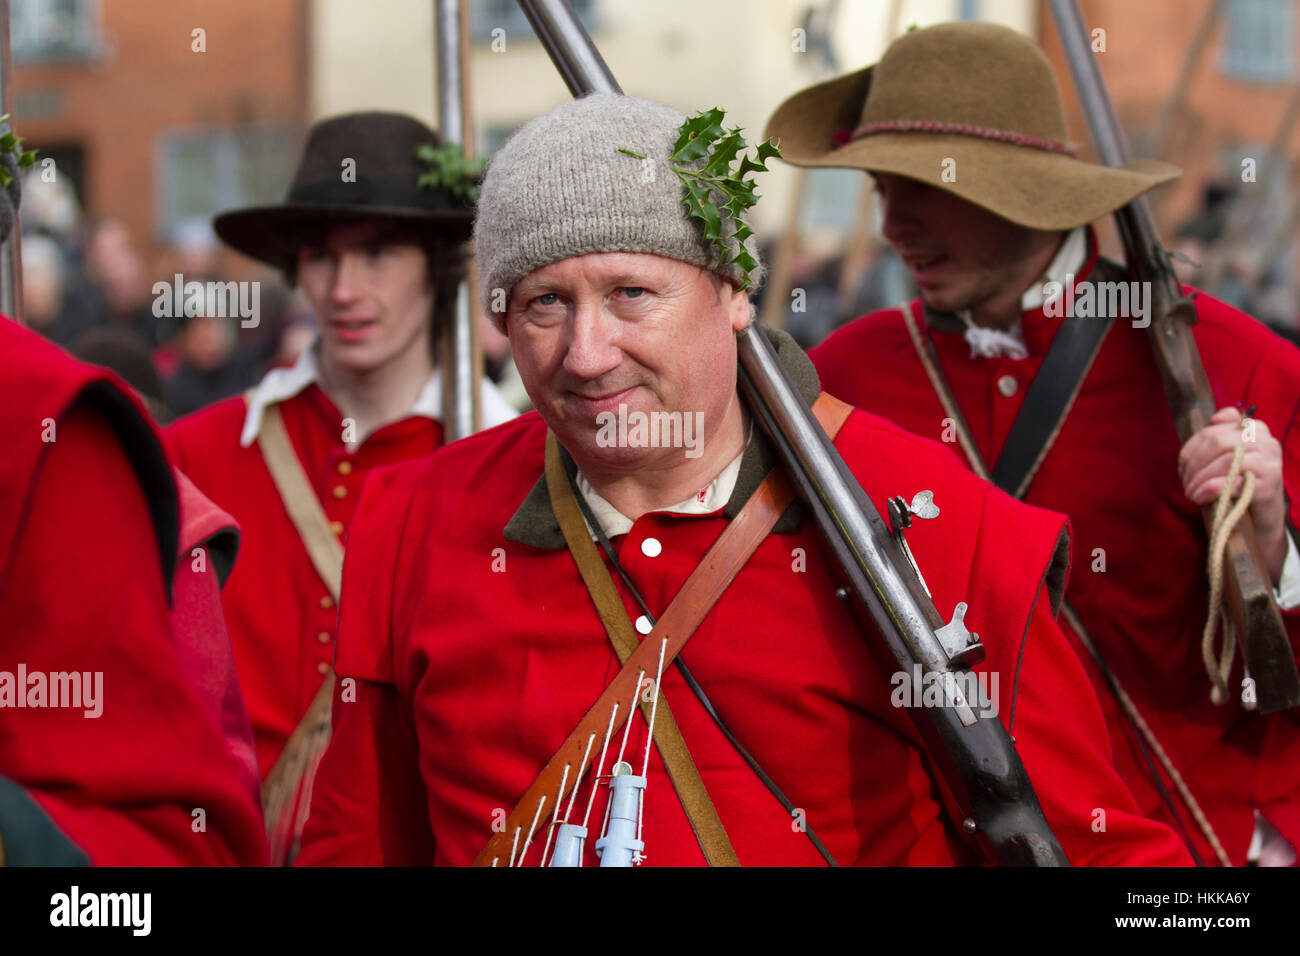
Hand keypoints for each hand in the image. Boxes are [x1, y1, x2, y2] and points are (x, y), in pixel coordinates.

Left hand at [1178, 406, 1286, 582]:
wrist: (1260, 517)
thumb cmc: (1237, 484)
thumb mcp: (1226, 457)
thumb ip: (1219, 435)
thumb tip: (1214, 418)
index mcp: (1254, 429)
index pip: (1214, 430)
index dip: (1192, 448)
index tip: (1182, 466)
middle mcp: (1266, 441)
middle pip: (1218, 442)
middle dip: (1194, 463)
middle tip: (1185, 481)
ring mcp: (1270, 462)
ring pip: (1225, 461)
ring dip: (1200, 478)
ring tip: (1190, 492)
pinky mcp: (1269, 484)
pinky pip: (1231, 482)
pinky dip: (1209, 489)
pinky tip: (1199, 497)